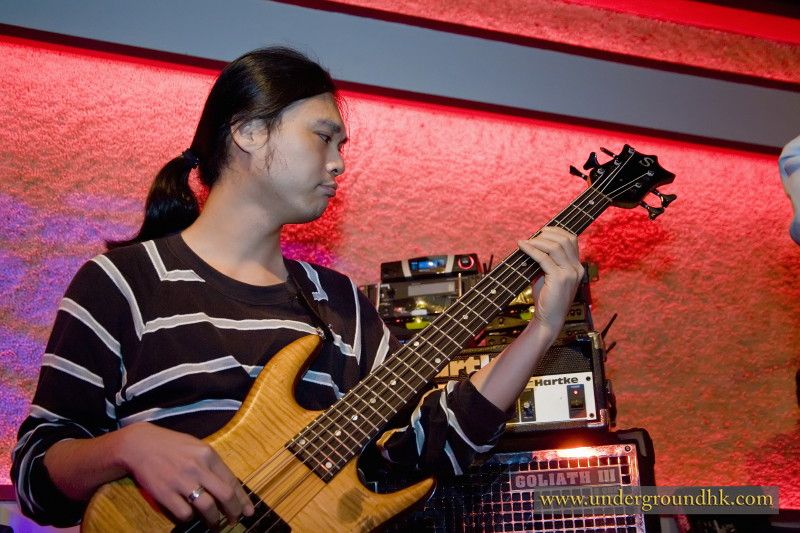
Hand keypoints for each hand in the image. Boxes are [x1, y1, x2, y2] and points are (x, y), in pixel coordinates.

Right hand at [114, 422, 253, 524]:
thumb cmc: (172, 446)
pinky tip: (189, 513)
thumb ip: (212, 465)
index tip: (248, 511)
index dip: (242, 499)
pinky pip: (185, 513)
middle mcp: (197, 467)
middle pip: (225, 496)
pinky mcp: (165, 493)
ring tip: (214, 523)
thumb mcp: (197, 447)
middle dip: (233, 512)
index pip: (232, 481)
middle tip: (234, 520)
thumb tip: (229, 487)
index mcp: (208, 455)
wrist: (140, 445)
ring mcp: (181, 481)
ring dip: (214, 520)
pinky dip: (190, 517)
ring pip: (207, 508)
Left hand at [518, 227, 584, 337]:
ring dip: (537, 241)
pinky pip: (544, 258)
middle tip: (532, 236)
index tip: (542, 231)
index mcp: (577, 267)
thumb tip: (531, 243)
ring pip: (555, 247)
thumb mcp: (547, 275)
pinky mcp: (560, 279)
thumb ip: (545, 260)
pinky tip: (523, 248)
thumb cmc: (546, 299)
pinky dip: (531, 250)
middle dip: (547, 234)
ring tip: (525, 242)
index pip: (572, 240)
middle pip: (565, 240)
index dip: (557, 231)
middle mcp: (577, 268)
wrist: (548, 320)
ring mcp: (570, 273)